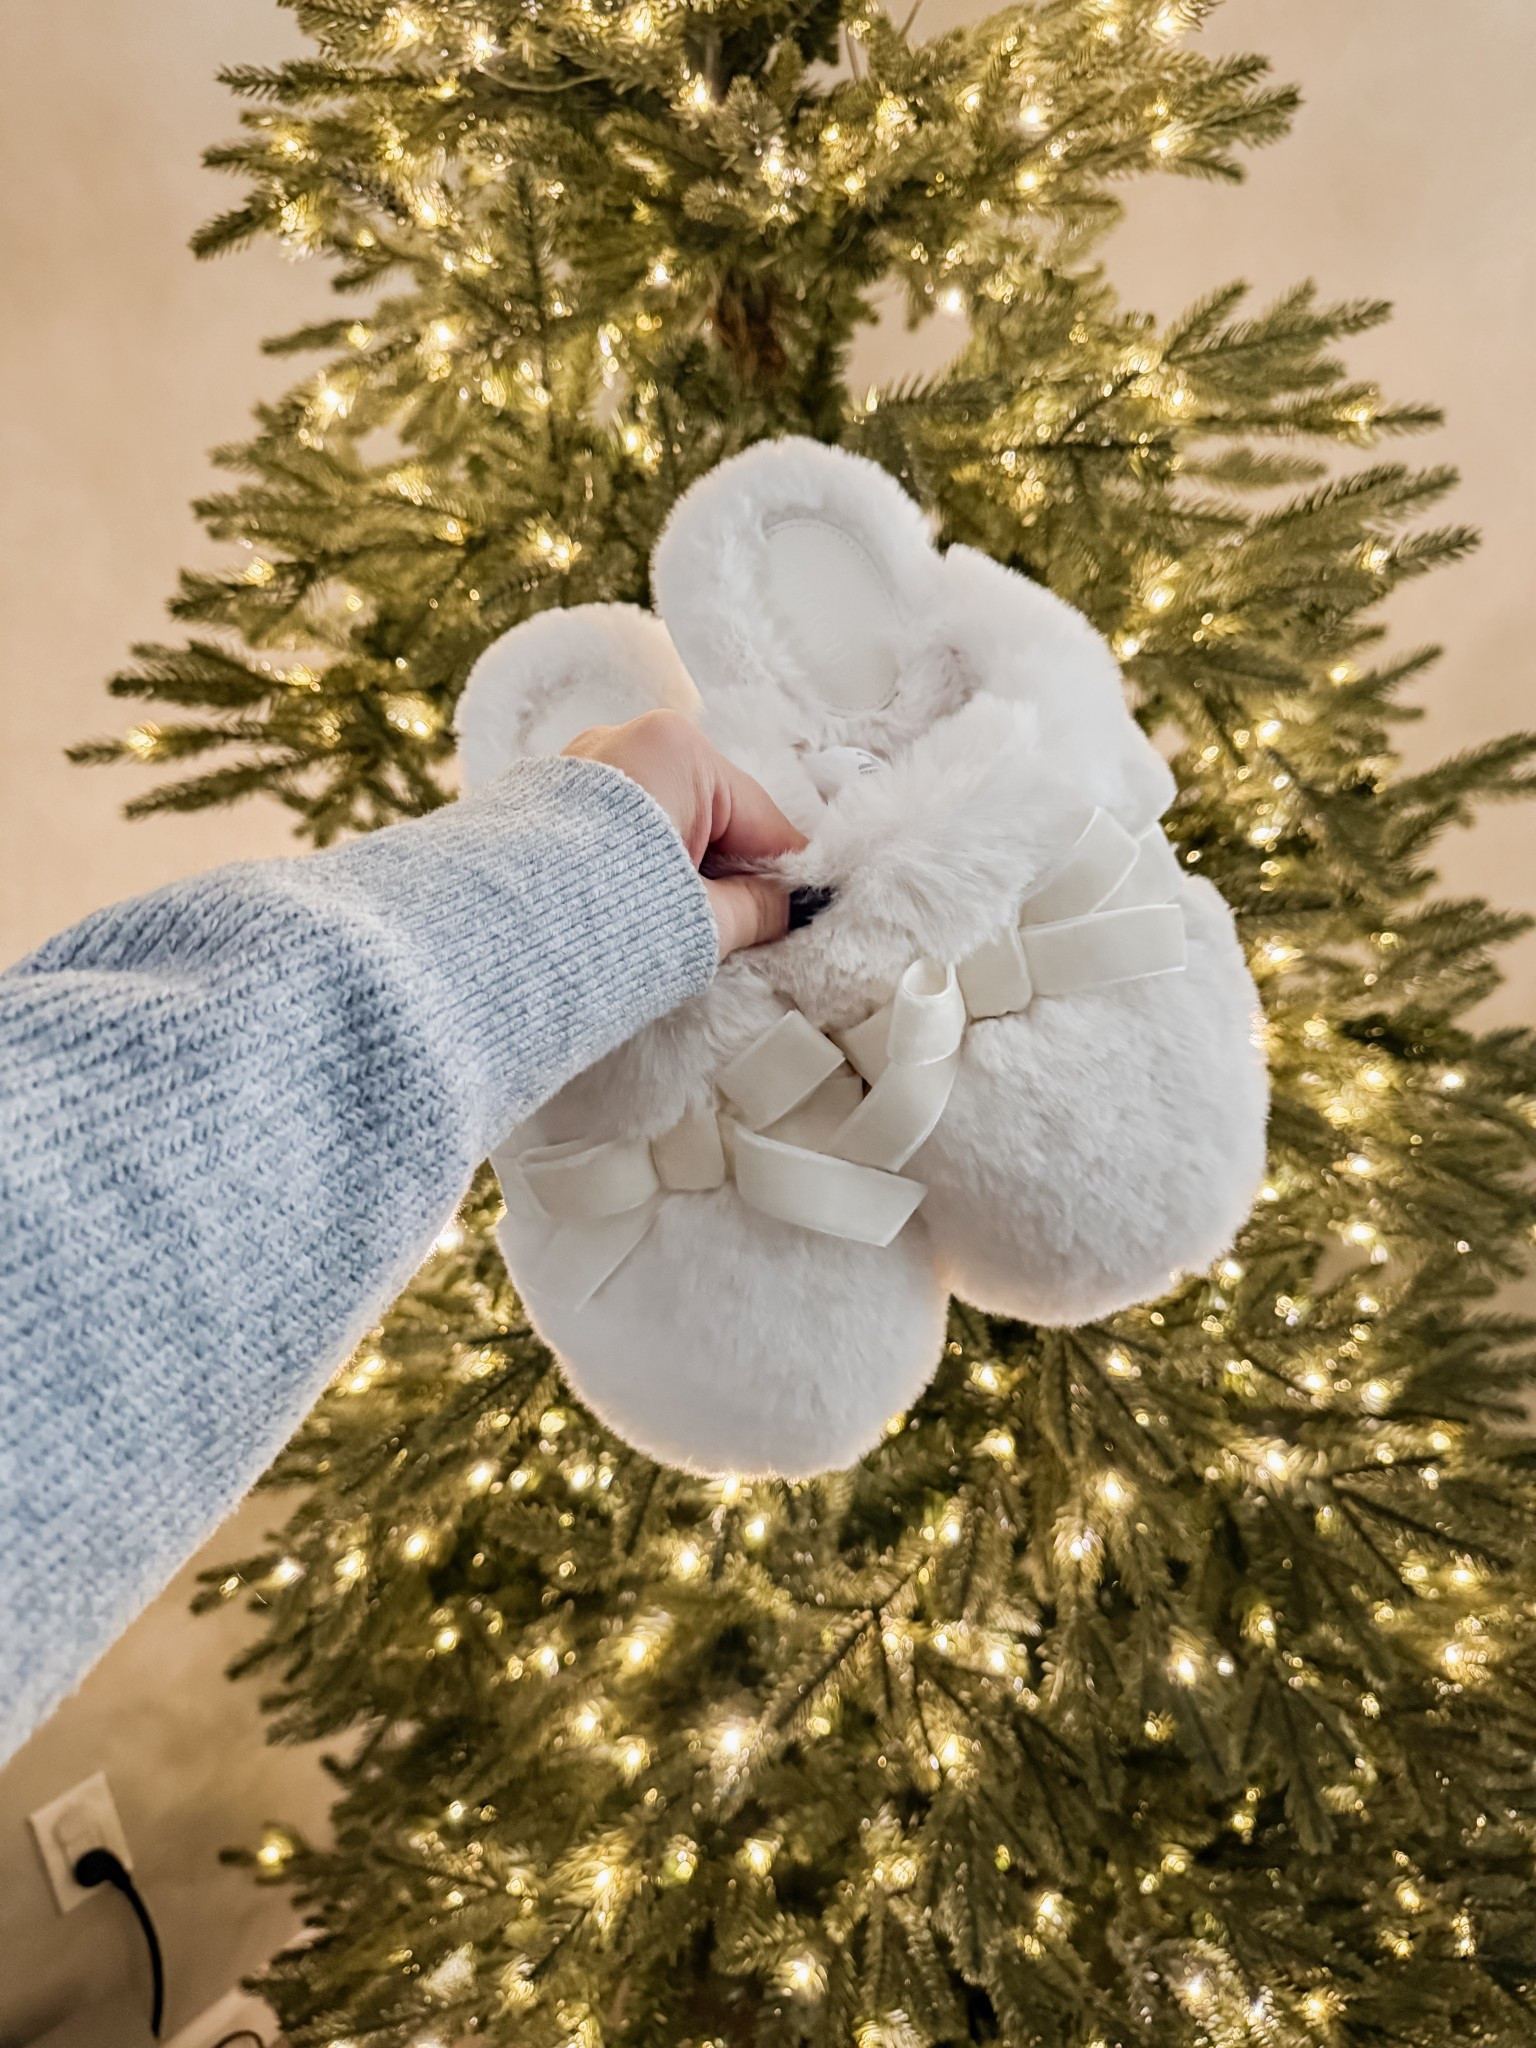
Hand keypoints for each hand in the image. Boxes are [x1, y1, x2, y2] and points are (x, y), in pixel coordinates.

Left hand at [563, 712, 807, 957]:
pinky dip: (640, 865)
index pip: (763, 819)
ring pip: (665, 822)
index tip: (804, 913)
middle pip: (712, 815)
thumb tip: (787, 907)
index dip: (787, 875)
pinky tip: (638, 911)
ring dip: (683, 872)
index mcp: (677, 749)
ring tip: (678, 928)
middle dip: (728, 872)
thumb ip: (759, 908)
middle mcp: (627, 739)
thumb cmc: (597, 919)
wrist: (486, 941)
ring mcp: (583, 767)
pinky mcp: (550, 800)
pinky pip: (622, 828)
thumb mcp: (703, 920)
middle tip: (741, 933)